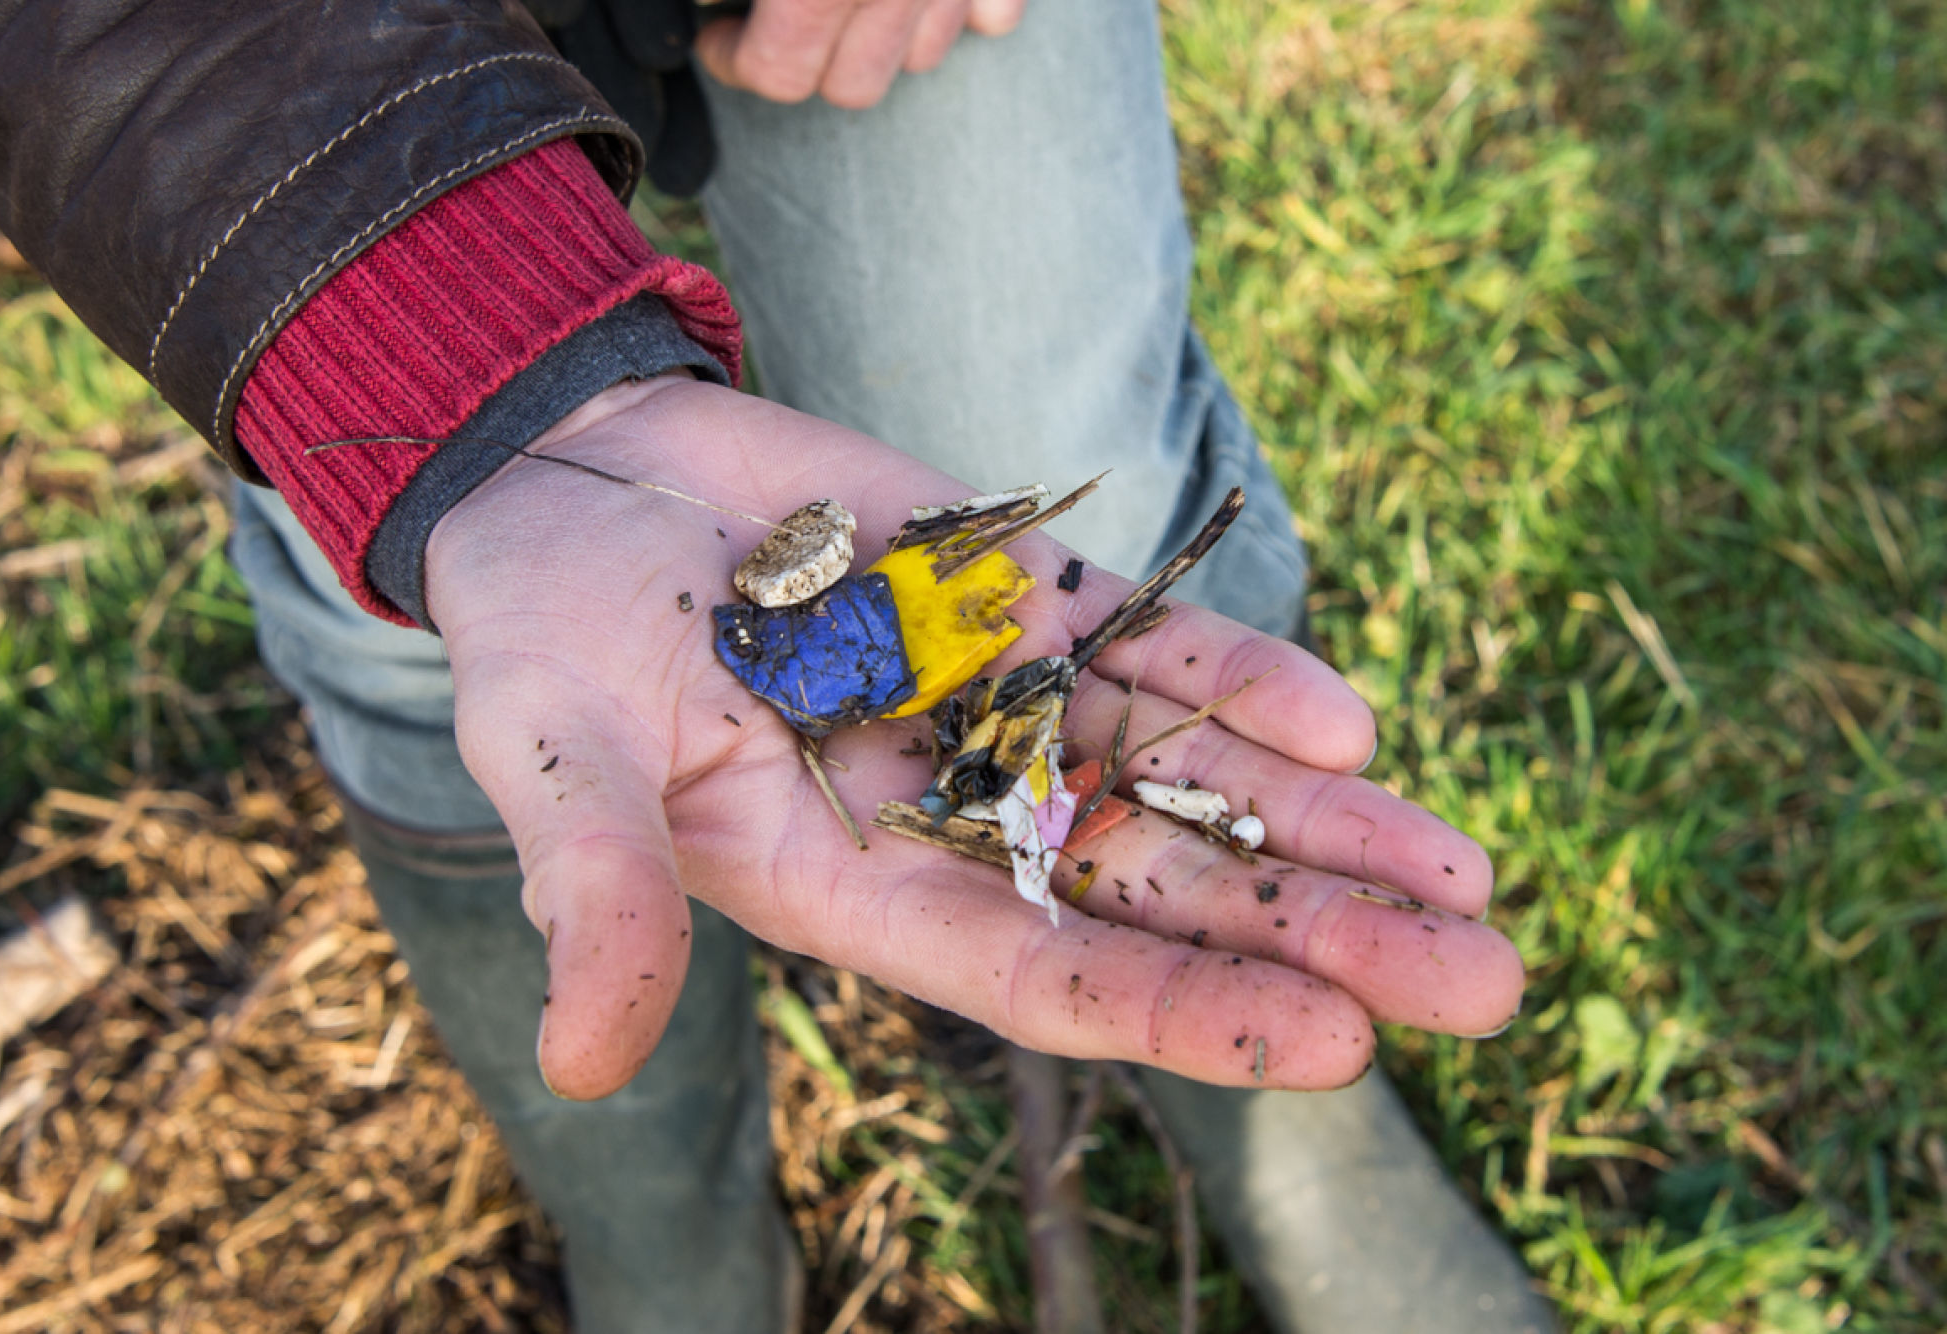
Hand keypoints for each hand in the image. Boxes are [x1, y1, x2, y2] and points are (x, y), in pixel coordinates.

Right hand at [426, 377, 1524, 1099]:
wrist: (574, 485)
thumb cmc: (543, 642)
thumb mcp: (555, 760)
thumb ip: (599, 889)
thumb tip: (585, 1059)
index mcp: (859, 884)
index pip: (1044, 974)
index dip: (1184, 1013)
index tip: (1336, 1046)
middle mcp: (954, 811)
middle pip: (1157, 894)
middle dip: (1313, 939)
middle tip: (1481, 986)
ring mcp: (998, 702)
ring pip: (1183, 779)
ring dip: (1321, 828)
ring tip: (1465, 882)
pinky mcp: (1012, 595)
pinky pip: (1144, 647)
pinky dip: (1238, 678)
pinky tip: (1345, 726)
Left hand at [695, 0, 1028, 108]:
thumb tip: (705, 9)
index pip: (777, 71)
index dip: (732, 60)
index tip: (716, 38)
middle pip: (850, 87)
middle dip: (801, 63)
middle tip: (768, 27)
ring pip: (920, 58)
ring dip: (878, 39)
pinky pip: (992, 18)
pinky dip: (962, 9)